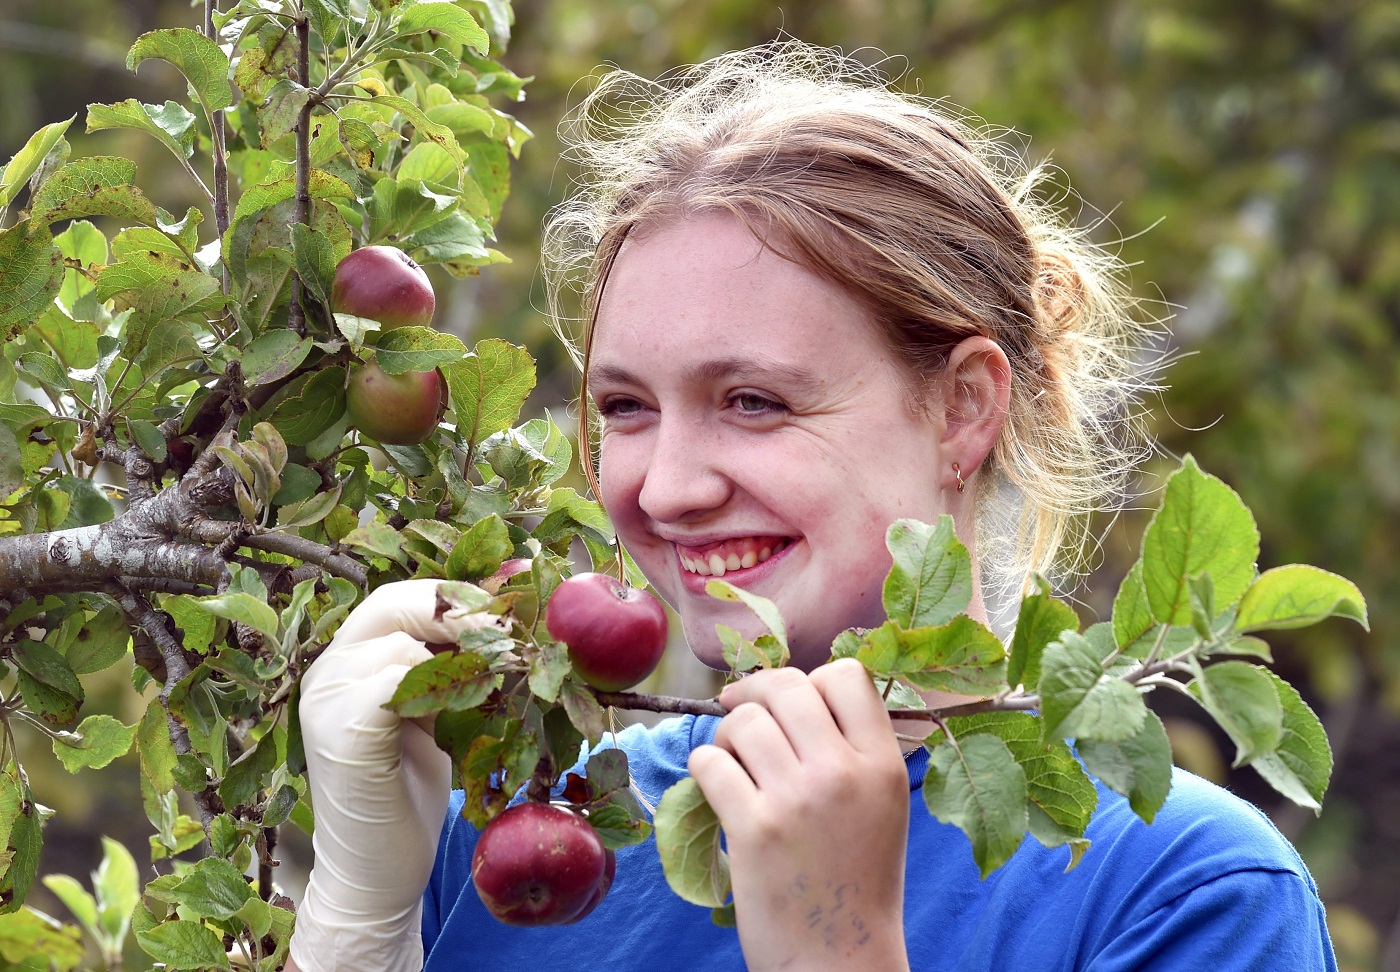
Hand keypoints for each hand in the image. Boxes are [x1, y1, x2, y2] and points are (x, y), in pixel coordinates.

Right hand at [288, 580, 500, 971]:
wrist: (377, 875)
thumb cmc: (411, 795)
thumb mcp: (434, 716)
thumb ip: (446, 670)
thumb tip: (511, 626)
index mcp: (347, 660)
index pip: (400, 598)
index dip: (457, 597)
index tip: (511, 615)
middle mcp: (327, 670)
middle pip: (394, 602)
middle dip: (461, 613)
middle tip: (515, 638)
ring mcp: (325, 699)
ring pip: (401, 641)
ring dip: (462, 657)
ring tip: (503, 684)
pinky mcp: (341, 732)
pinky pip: (395, 683)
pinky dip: (443, 693)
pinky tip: (473, 717)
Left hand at [688, 658, 911, 971]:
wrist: (841, 960)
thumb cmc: (856, 879)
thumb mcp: (882, 805)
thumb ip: (852, 748)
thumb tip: (795, 691)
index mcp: (884, 764)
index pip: (846, 675)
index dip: (812, 681)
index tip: (792, 704)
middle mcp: (844, 773)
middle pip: (787, 686)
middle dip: (756, 693)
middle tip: (740, 710)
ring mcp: (797, 799)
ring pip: (743, 721)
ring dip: (727, 735)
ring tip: (733, 761)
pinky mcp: (754, 829)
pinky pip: (709, 763)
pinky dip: (704, 769)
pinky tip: (716, 789)